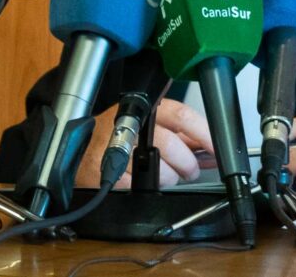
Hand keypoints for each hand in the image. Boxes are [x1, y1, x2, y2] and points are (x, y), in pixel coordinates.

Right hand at [74, 99, 212, 188]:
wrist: (79, 146)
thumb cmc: (118, 132)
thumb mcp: (149, 123)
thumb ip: (179, 134)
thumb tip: (209, 148)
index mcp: (148, 108)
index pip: (183, 116)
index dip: (204, 134)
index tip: (216, 148)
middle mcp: (133, 124)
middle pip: (172, 145)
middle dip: (187, 163)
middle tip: (190, 171)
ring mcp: (119, 147)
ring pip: (159, 169)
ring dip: (168, 178)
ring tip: (164, 175)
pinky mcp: (110, 171)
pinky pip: (140, 185)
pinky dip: (146, 186)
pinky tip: (142, 179)